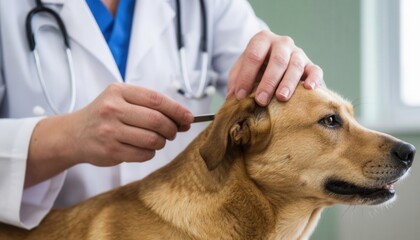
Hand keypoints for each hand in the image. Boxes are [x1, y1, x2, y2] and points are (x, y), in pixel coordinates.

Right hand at [25, 83, 192, 186]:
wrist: (74, 134)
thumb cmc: (105, 115)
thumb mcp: (122, 100)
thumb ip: (150, 106)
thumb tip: (184, 119)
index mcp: (118, 91)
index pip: (156, 99)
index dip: (177, 110)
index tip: (189, 118)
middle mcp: (112, 109)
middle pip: (157, 120)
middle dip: (171, 128)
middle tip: (173, 132)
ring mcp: (110, 131)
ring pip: (152, 139)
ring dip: (161, 142)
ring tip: (157, 140)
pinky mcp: (110, 150)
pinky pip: (143, 154)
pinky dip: (150, 152)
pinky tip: (144, 148)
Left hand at [228, 30, 323, 105]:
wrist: (274, 63)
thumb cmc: (256, 68)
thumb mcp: (241, 70)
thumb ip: (236, 81)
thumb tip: (231, 98)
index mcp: (262, 40)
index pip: (254, 55)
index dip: (246, 75)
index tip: (240, 95)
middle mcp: (282, 43)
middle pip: (277, 60)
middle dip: (268, 82)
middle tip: (260, 100)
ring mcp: (298, 53)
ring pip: (296, 65)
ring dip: (288, 83)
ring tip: (282, 98)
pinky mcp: (310, 65)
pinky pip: (315, 70)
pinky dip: (314, 79)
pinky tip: (308, 89)